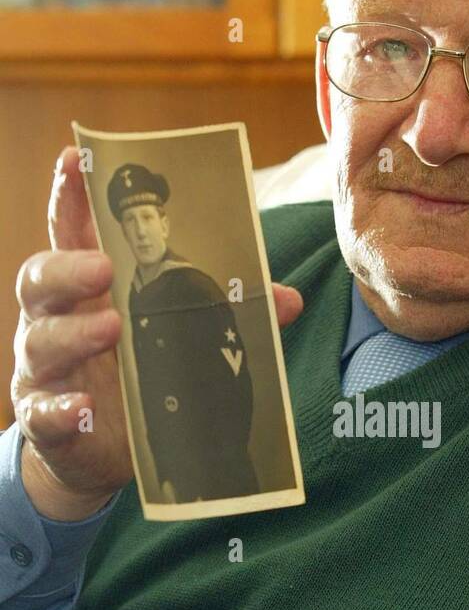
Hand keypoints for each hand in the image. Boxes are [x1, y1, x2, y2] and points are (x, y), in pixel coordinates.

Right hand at [11, 146, 303, 521]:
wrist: (98, 450)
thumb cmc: (135, 374)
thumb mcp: (177, 338)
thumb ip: (222, 312)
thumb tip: (286, 299)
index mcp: (87, 288)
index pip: (70, 230)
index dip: (69, 194)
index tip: (76, 159)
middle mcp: (55, 318)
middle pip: (41, 278)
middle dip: (68, 268)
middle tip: (103, 267)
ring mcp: (43, 369)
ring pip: (41, 341)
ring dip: (73, 334)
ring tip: (111, 329)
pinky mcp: (45, 417)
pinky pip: (44, 411)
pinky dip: (62, 409)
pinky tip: (85, 408)